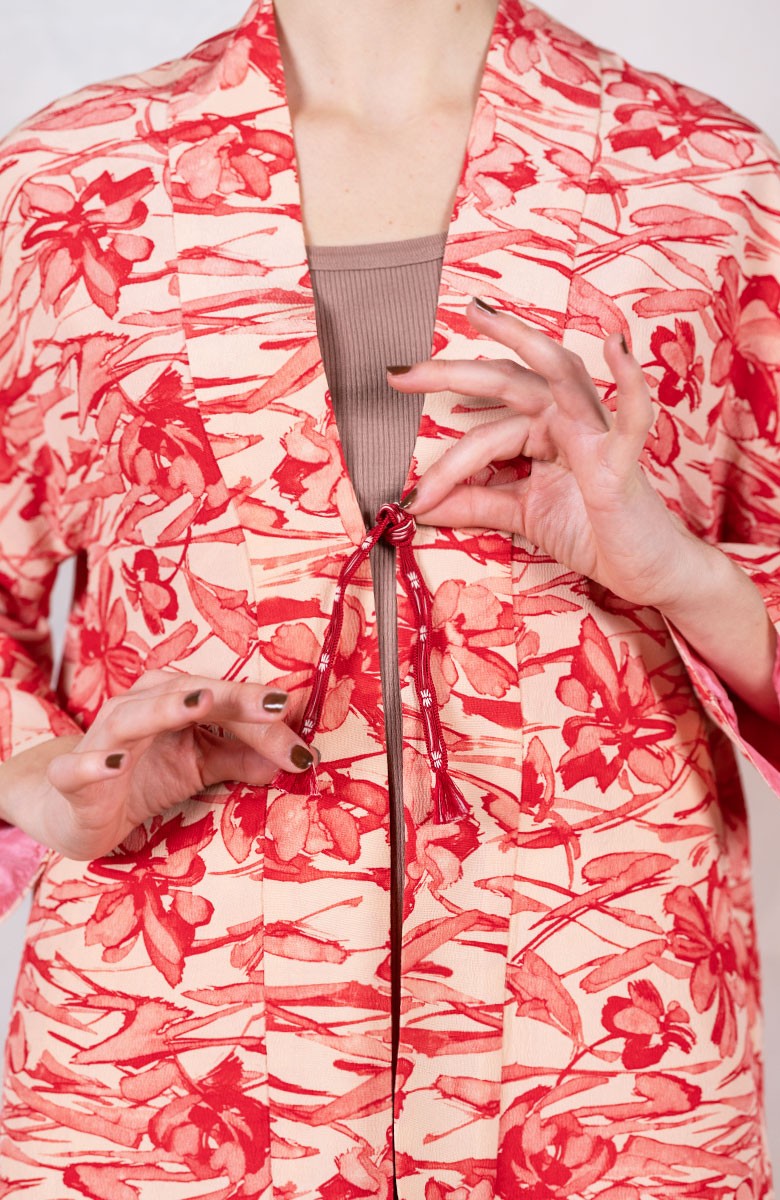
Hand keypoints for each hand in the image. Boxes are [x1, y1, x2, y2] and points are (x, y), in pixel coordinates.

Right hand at [0, 671, 317, 860]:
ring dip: (166, 709)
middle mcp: (137, 707)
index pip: (225, 700)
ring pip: (134, 716)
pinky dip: (94, 763)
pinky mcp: (72, 777)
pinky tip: (113, 763)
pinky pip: (79, 767)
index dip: (265, 716)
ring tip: (199, 705)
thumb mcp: (201, 766)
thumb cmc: (143, 776)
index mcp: (171, 699)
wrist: (75, 810)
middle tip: (275, 707)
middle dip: (234, 700)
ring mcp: (102, 740)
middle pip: (189, 695)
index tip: (304, 741)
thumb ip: (244, 757)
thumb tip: (297, 756)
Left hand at [389, 299, 703, 609]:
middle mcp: (568, 419)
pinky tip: (617, 347)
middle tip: (399, 374)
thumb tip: (418, 503)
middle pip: (506, 383)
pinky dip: (629, 382)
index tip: (413, 496)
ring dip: (519, 342)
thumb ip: (476, 503)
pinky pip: (632, 415)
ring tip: (480, 315)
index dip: (445, 464)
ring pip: (554, 377)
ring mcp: (597, 433)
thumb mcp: (523, 514)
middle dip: (451, 373)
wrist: (644, 569)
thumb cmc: (594, 532)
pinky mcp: (623, 459)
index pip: (483, 431)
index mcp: (544, 429)